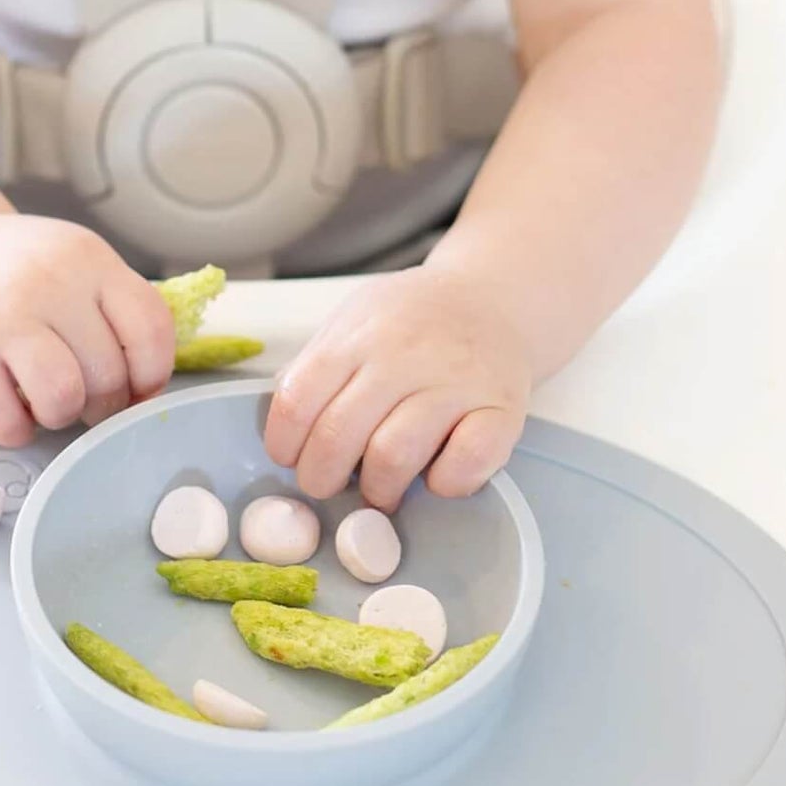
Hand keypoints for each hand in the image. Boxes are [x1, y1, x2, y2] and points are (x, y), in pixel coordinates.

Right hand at [0, 214, 175, 447]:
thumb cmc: (29, 274)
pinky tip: (11, 404)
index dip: (152, 374)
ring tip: (48, 399)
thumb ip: (119, 313)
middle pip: (108, 374)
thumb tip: (147, 392)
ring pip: (62, 398)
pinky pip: (7, 424)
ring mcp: (1, 317)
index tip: (137, 385)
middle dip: (104, 401)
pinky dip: (17, 429)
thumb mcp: (82, 267)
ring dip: (62, 415)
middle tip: (84, 392)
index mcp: (90, 260)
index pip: (150, 328)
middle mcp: (48, 282)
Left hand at [262, 262, 531, 512]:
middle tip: (330, 484)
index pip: (298, 400)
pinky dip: (444, 484)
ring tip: (380, 488)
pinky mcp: (502, 409)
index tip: (291, 459)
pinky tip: (436, 476)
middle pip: (338, 435)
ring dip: (378, 489)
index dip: (284, 443)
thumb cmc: (413, 319)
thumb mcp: (354, 319)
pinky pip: (465, 464)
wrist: (492, 297)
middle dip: (321, 477)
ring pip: (393, 456)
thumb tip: (283, 421)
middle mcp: (404, 355)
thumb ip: (318, 364)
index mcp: (358, 336)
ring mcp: (455, 382)